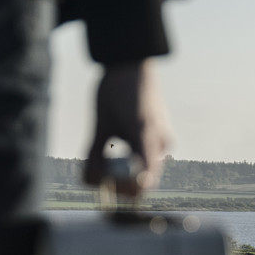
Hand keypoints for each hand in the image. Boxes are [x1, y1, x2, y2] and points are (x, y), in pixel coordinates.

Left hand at [85, 59, 171, 196]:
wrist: (132, 64)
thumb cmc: (114, 90)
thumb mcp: (100, 122)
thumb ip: (95, 153)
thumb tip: (90, 181)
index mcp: (145, 134)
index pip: (145, 178)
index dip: (126, 189)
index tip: (107, 186)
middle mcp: (161, 141)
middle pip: (146, 179)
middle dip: (123, 182)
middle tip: (100, 173)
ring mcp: (164, 140)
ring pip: (147, 171)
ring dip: (127, 172)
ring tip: (105, 158)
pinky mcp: (162, 139)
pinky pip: (149, 160)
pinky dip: (132, 162)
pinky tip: (117, 148)